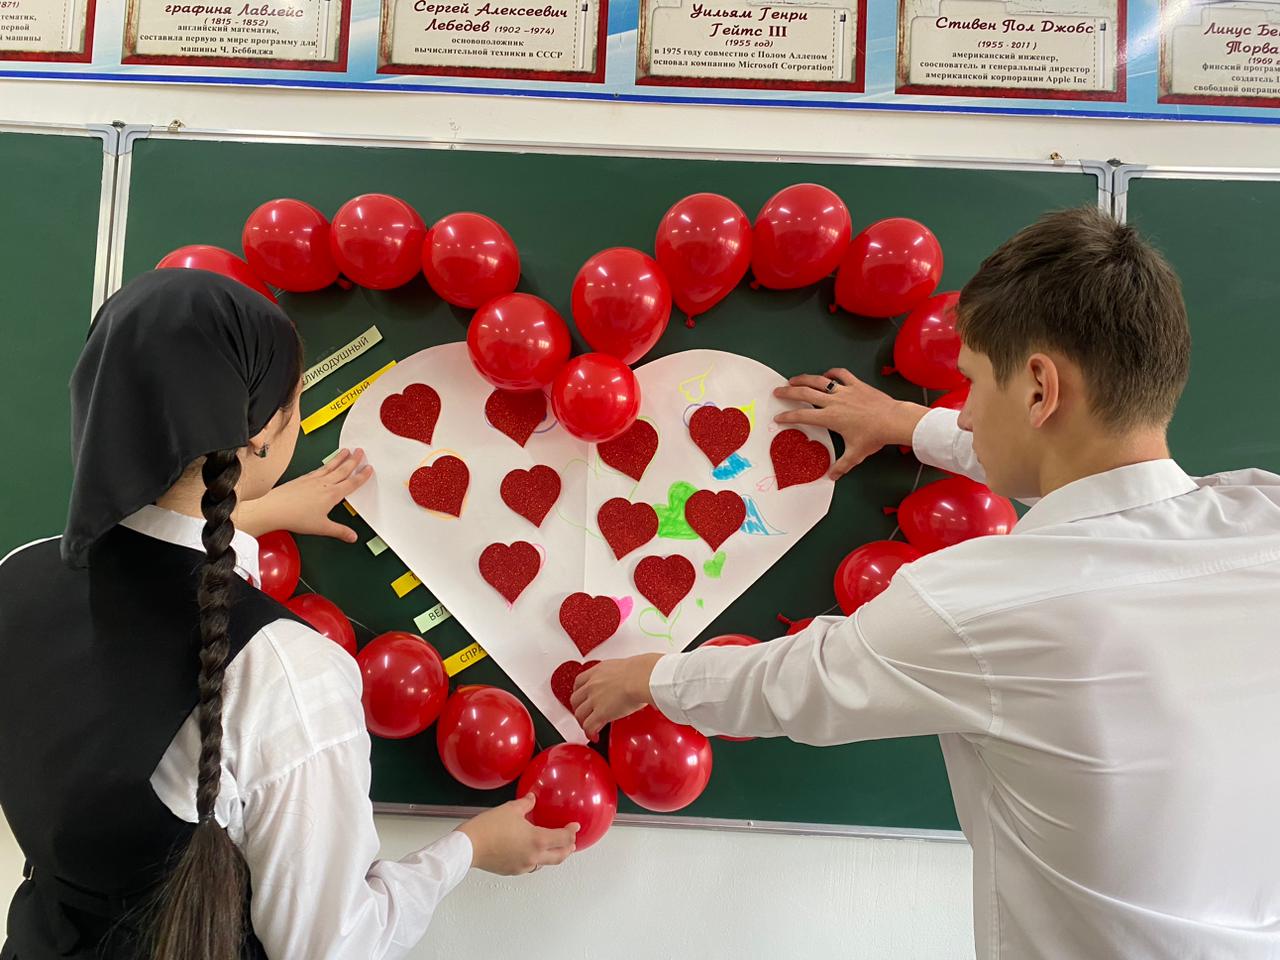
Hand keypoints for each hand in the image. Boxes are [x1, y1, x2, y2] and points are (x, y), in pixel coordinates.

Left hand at [237, 449, 372, 541]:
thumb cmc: (296, 517)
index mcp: (332, 494)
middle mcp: (324, 484)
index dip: (362, 476)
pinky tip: (326, 464)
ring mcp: (312, 480)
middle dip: (353, 460)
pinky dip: (326, 464)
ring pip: (330, 466)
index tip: (368, 468)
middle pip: (343, 470)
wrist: (275, 508)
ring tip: (346, 451)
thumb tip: (352, 536)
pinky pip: (318, 469)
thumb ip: (339, 531)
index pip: (351, 483)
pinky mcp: (302, 479)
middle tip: (360, 452)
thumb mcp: (322, 527)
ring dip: (340, 458)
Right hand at [457, 795, 577, 874]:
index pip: (564, 839)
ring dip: (552, 856)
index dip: (572, 832)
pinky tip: (531, 853)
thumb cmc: (489, 828)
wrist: (469, 846)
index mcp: (538, 840)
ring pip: (545, 864)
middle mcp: (534, 857)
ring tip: (553, 849)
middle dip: (568, 849)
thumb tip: (531, 798)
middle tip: (572, 842)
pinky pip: (530, 867)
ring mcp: (523, 866)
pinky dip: (536, 860)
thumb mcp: (510, 809)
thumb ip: (526, 803)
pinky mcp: (512, 871)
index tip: (575, 826)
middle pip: (560, 857)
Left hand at [571, 653, 661, 739]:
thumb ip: (619, 675)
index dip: (579, 693)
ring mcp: (594, 699)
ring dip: (583, 722)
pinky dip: (590, 733)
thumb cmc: (641, 672)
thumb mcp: (624, 668)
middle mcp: (592, 684)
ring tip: (589, 728)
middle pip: (575, 699)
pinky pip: (589, 726)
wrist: (642, 678)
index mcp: (598, 671)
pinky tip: (594, 736)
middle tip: (585, 714)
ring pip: (579, 714)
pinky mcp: (600, 713)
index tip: (582, 697)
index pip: (579, 682)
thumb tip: (628, 679)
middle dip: (578, 709)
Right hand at [773, 368, 929, 478]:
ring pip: (819, 381)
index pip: (803, 416)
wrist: (893, 420)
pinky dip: (832, 373)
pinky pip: (841, 374)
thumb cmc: (875, 436)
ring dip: (804, 379)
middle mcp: (834, 402)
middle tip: (778, 391)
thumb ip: (842, 465)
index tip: (779, 417)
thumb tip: (832, 476)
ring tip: (794, 379)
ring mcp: (845, 391)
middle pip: (805, 393)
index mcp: (830, 418)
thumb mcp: (856, 454)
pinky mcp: (857, 384)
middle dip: (788, 392)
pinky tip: (826, 375)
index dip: (788, 416)